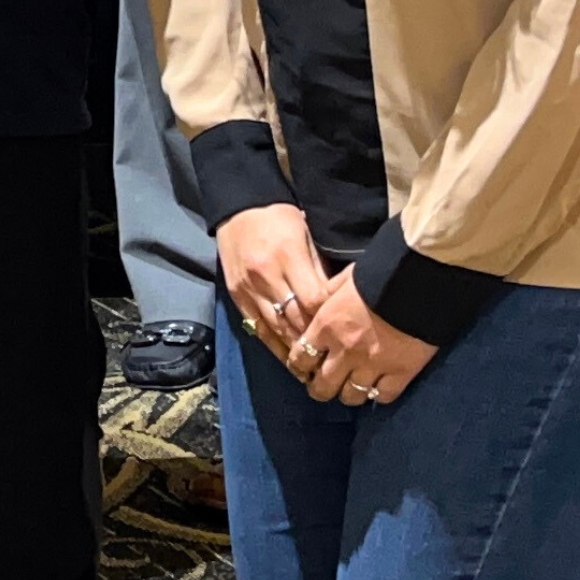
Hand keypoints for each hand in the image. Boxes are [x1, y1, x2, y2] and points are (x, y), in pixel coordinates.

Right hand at [215, 204, 328, 362]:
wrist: (238, 208)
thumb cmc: (280, 219)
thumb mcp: (307, 237)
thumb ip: (319, 271)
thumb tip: (336, 305)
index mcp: (288, 257)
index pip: (313, 301)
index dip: (328, 322)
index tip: (343, 337)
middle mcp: (266, 276)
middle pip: (295, 319)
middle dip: (315, 344)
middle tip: (335, 365)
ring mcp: (248, 287)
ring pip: (276, 329)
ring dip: (296, 352)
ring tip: (314, 372)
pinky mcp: (236, 295)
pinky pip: (257, 327)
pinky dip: (274, 346)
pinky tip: (289, 359)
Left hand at [292, 268, 437, 406]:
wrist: (417, 282)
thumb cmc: (377, 275)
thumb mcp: (342, 280)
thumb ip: (327, 296)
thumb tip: (318, 303)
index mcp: (326, 327)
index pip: (301, 357)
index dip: (299, 366)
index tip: (303, 368)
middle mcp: (345, 351)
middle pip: (322, 386)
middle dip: (318, 389)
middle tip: (321, 387)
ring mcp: (373, 365)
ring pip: (351, 396)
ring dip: (347, 395)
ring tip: (348, 391)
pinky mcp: (401, 372)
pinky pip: (384, 396)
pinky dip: (378, 395)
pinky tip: (376, 390)